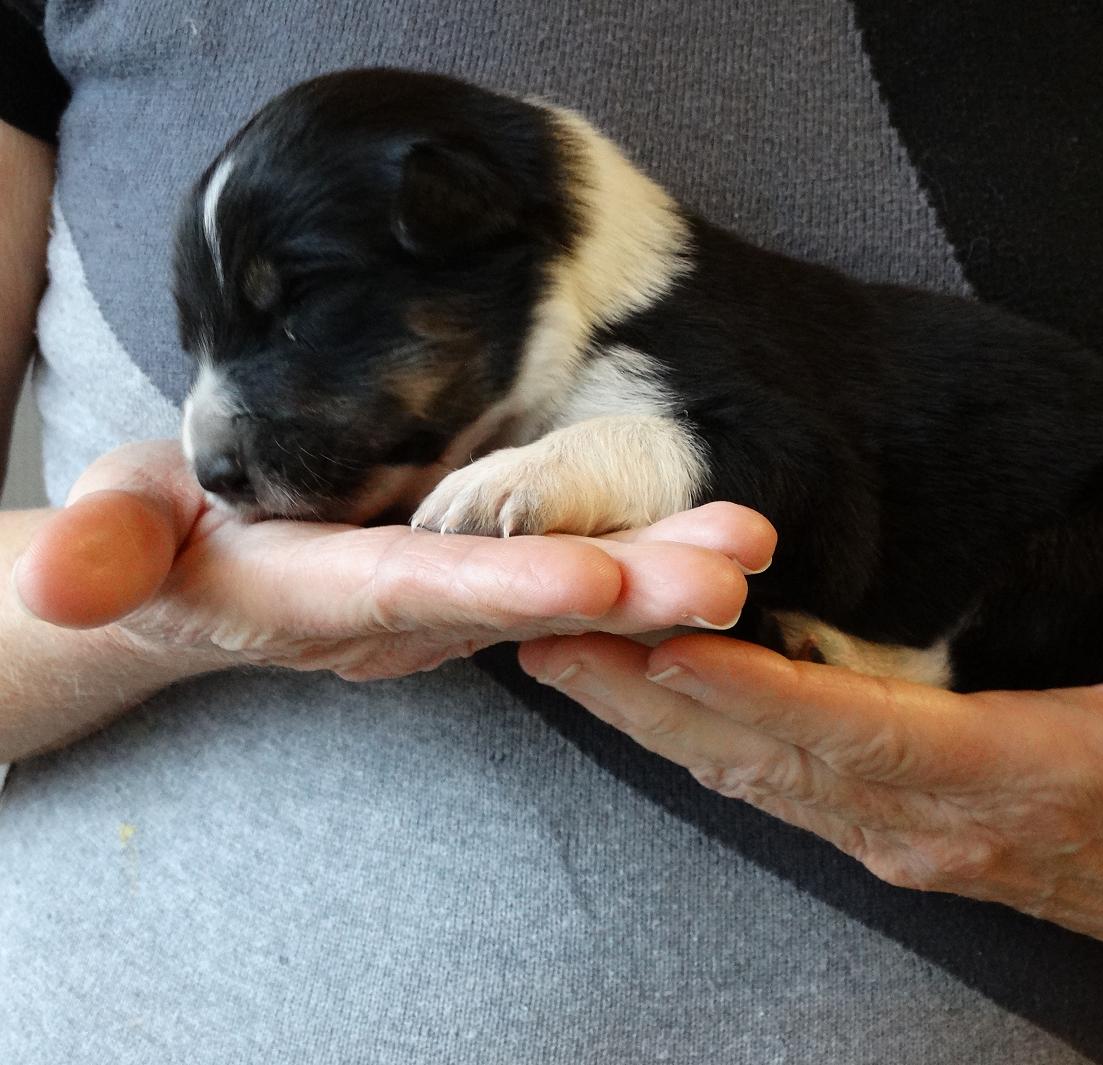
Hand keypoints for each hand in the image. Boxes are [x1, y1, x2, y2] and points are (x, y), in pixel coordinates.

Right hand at [13, 440, 774, 681]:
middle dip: (629, 590)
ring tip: (755, 544)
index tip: (592, 584)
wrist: (206, 574)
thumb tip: (62, 579)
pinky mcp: (482, 577)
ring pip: (567, 584)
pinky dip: (643, 554)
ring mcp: (456, 598)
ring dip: (662, 567)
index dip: (502, 589)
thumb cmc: (170, 537)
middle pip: (527, 598)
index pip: (421, 589)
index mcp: (328, 595)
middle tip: (734, 571)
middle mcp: (411, 609)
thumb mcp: (123, 528)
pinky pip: (570, 568)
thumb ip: (108, 551)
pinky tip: (717, 532)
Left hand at [519, 453, 1102, 957]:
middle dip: (648, 698)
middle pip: (761, 756)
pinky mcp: (870, 832)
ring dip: (643, 722)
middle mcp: (918, 817)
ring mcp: (885, 834)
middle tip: (543, 636)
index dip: (752, 688)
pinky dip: (686, 746)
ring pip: (741, 779)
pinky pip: (758, 790)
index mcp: (997, 776)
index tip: (660, 645)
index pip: (852, 728)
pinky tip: (627, 707)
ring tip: (550, 660)